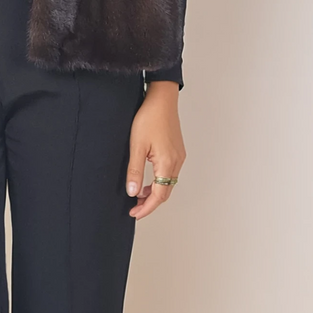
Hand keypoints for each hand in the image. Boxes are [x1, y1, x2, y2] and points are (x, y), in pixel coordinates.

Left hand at [125, 81, 185, 218]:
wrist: (161, 99)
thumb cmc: (149, 118)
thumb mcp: (136, 146)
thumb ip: (135, 171)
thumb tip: (133, 193)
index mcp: (168, 164)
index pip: (159, 196)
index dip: (146, 208)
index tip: (134, 214)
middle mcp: (177, 162)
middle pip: (166, 192)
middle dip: (150, 203)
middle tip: (134, 208)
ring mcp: (179, 156)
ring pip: (168, 183)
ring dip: (154, 192)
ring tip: (137, 193)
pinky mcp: (177, 150)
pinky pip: (169, 173)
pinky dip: (159, 181)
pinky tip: (147, 178)